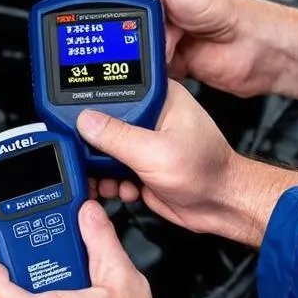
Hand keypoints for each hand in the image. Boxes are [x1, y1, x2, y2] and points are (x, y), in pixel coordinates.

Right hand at [76, 0, 273, 98]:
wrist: (256, 49)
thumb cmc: (227, 12)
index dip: (84, 3)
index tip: (66, 16)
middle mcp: (154, 16)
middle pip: (110, 29)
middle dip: (97, 39)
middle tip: (82, 49)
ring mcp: (162, 44)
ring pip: (124, 55)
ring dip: (117, 63)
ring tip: (106, 68)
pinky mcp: (171, 69)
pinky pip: (142, 77)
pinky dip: (135, 81)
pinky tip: (131, 83)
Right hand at [79, 81, 297, 245]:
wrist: (221, 206)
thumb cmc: (207, 172)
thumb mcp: (157, 153)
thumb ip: (118, 137)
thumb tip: (85, 121)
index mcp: (160, 96)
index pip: (114, 90)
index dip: (92, 105)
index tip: (76, 124)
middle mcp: (151, 114)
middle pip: (104, 122)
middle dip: (94, 146)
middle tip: (91, 160)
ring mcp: (145, 140)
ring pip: (104, 149)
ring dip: (101, 169)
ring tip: (111, 179)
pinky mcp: (141, 164)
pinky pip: (112, 169)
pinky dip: (111, 182)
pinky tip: (124, 189)